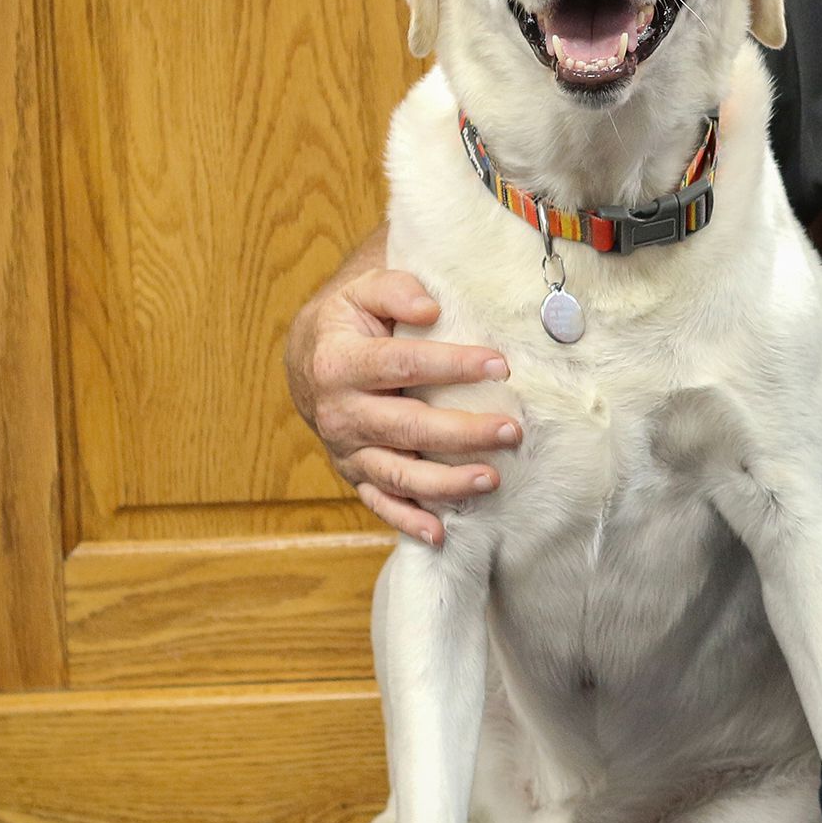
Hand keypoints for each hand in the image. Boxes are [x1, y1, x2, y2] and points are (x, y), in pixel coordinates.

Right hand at [287, 267, 516, 545]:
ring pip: (398, 472)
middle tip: (512, 431)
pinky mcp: (355, 473)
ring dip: (446, 482)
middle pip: (407, 426)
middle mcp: (340, 412)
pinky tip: (441, 533)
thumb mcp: (364, 290)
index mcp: (340, 362)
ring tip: (492, 480)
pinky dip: (409, 520)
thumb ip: (396, 289)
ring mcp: (346, 449)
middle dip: (462, 432)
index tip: (501, 366)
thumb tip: (430, 308)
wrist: (309, 358)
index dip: (453, 365)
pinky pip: (381, 502)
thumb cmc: (351, 320)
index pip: (403, 364)